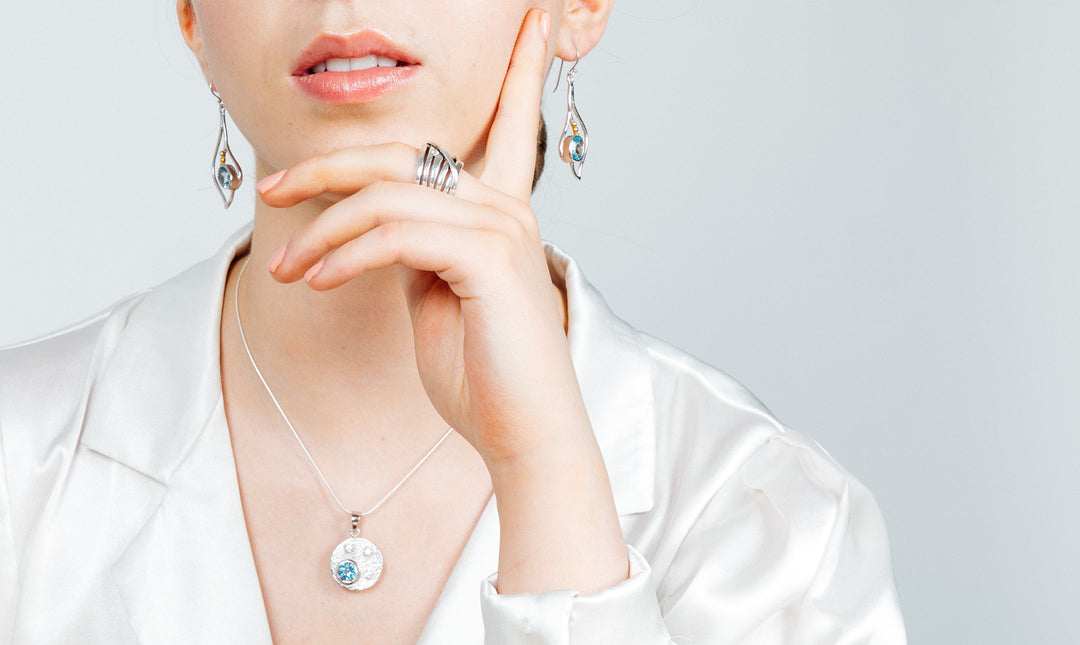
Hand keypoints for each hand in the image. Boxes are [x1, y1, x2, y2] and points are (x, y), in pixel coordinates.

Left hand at [258, 8, 628, 594]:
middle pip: (403, 154)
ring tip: (286, 269)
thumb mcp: (433, 296)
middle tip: (270, 190)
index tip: (533, 15)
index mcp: (500, 211)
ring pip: (388, 193)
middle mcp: (508, 206)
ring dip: (320, 229)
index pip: (510, 123)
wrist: (521, 434)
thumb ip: (412, 247)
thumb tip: (370, 225)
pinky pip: (394, 234)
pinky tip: (314, 280)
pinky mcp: (488, 258)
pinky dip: (343, 254)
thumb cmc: (479, 373)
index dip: (520, 66)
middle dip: (327, 166)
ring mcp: (502, 227)